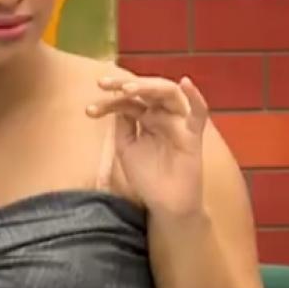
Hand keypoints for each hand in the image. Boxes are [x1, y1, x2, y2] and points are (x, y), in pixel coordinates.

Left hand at [86, 75, 208, 218]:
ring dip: (148, 87)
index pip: (128, 102)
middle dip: (124, 84)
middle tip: (102, 84)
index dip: (108, 102)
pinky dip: (195, 97)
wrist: (165, 204)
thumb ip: (123, 125)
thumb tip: (116, 101)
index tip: (89, 110)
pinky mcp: (193, 136)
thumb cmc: (147, 176)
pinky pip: (199, 113)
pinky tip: (185, 83)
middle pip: (147, 91)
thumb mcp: (127, 147)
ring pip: (168, 94)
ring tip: (126, 88)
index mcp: (147, 118)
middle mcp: (163, 116)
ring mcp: (178, 123)